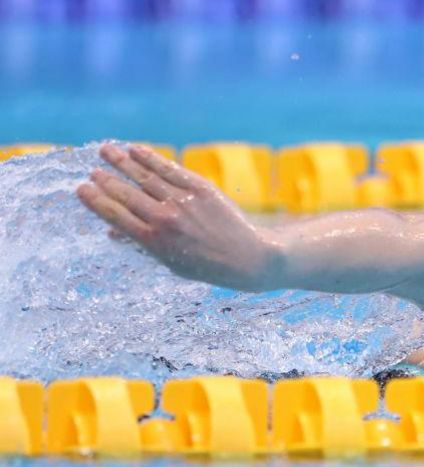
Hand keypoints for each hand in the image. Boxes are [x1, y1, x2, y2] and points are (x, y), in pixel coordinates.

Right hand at [77, 143, 282, 291]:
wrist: (247, 257)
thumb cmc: (206, 264)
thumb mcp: (170, 262)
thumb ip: (141, 244)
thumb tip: (110, 231)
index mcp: (153, 241)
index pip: (115, 215)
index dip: (95, 200)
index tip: (81, 189)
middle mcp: (165, 219)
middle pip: (125, 194)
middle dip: (105, 180)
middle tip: (92, 171)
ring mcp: (182, 202)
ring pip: (144, 176)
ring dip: (121, 161)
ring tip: (105, 150)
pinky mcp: (200, 189)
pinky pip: (169, 169)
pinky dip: (150, 158)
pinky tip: (135, 150)